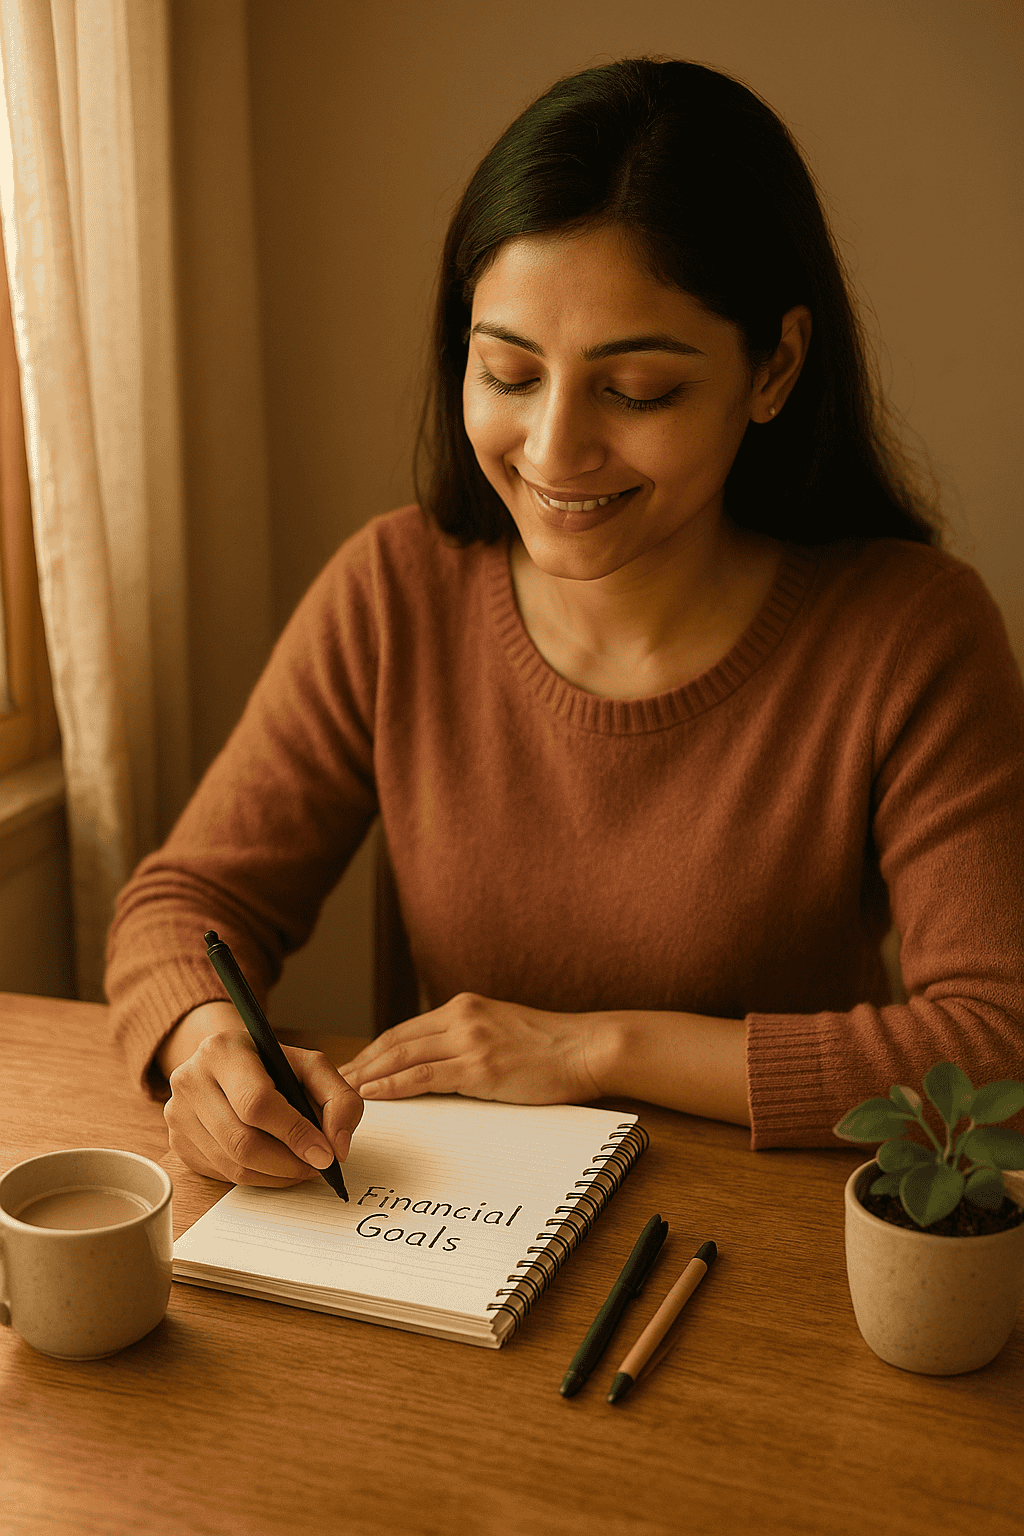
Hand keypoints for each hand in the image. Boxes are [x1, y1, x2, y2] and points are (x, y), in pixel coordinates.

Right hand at [164, 1030, 363, 1186]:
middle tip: (317, 1166)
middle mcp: (191, 1079)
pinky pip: (223, 1174)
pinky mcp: (178, 1143)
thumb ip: (339, 1099)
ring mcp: (178, 1114)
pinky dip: (258, 1178)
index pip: (257, 1102)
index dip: (294, 1133)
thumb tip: (336, 1148)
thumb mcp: (311, 1066)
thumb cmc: (272, 1065)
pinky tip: (276, 1166)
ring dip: (277, 1175)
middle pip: (242, 1141)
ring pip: (233, 1164)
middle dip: (288, 1162)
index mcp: (223, 1050)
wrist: (228, 1064)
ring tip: (302, 1166)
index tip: (325, 1154)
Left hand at [337, 992, 610, 1104]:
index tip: (353, 1066)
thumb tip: (437, 1061)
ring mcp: (470, 1041)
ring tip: (342, 1093)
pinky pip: (423, 1076)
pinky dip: (393, 1086)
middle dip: (362, 1063)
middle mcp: (462, 1018)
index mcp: (465, 1007)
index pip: (405, 1030)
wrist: (587, 1048)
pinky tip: (372, 1094)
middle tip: (333, 1082)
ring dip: (368, 1076)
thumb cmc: (551, 1046)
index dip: (374, 1050)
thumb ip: (469, 1037)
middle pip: (395, 1041)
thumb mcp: (501, 1029)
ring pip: (402, 1057)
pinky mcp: (480, 1067)